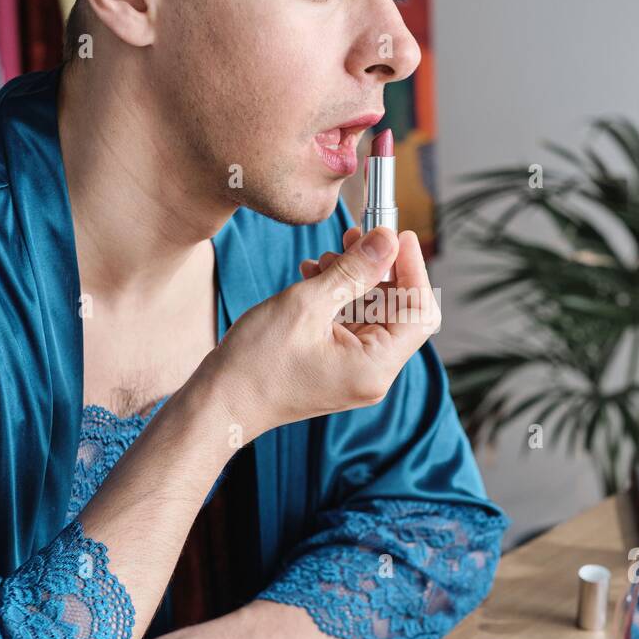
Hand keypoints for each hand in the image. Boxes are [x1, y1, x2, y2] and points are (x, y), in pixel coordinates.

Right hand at [207, 224, 439, 436]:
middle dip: (379, 269)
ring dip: (354, 280)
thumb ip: (354, 270)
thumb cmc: (256, 363)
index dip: (413, 268)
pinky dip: (338, 297)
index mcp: (375, 366)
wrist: (219, 403)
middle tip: (356, 236)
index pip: (419, 311)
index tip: (397, 235)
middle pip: (398, 311)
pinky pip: (350, 325)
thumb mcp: (307, 304)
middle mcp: (373, 374)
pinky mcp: (336, 367)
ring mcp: (354, 373)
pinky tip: (313, 276)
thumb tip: (388, 240)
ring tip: (325, 258)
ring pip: (372, 314)